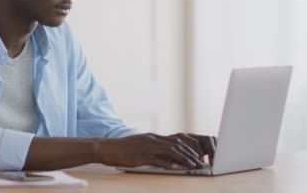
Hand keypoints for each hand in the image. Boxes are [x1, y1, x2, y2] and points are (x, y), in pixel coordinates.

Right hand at [95, 132, 216, 169]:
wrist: (106, 148)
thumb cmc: (122, 149)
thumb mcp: (140, 146)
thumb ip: (152, 149)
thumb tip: (166, 158)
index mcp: (152, 137)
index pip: (175, 140)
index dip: (188, 147)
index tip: (197, 155)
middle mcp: (151, 140)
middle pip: (176, 144)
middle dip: (190, 153)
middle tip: (199, 162)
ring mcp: (146, 147)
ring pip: (170, 151)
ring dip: (183, 159)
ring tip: (193, 166)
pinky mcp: (140, 156)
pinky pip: (157, 160)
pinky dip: (168, 164)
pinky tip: (177, 169)